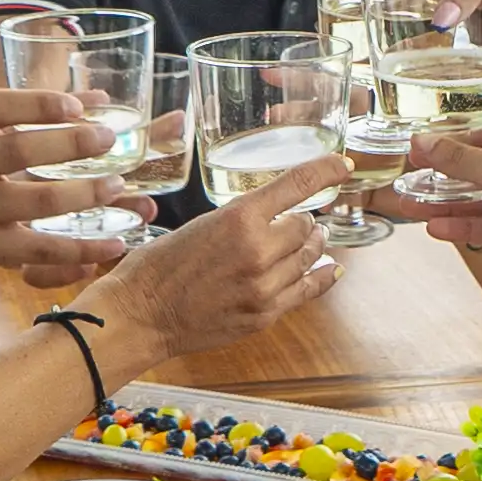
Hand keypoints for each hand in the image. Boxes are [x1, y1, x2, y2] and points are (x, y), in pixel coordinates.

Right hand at [0, 88, 145, 283]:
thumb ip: (16, 117)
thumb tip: (97, 101)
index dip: (40, 103)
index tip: (79, 104)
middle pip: (19, 151)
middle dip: (71, 144)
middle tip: (108, 140)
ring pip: (36, 204)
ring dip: (85, 195)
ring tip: (117, 186)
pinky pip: (39, 250)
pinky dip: (81, 248)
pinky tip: (113, 244)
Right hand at [89, 147, 346, 367]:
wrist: (140, 315)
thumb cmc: (157, 267)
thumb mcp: (199, 226)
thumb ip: (240, 222)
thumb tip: (272, 220)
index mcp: (238, 219)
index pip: (296, 185)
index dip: (324, 170)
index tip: (342, 165)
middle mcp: (259, 251)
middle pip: (305, 226)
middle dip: (303, 221)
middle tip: (299, 220)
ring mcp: (265, 287)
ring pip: (309, 258)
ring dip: (312, 247)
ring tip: (313, 241)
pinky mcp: (265, 315)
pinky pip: (307, 290)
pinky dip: (322, 276)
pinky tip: (331, 269)